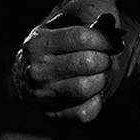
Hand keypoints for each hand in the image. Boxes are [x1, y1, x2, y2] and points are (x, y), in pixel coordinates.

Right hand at [11, 10, 125, 122]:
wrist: (24, 76)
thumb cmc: (52, 48)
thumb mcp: (64, 27)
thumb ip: (89, 23)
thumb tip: (110, 23)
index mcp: (38, 44)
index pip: (82, 37)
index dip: (106, 39)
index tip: (115, 42)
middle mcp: (37, 71)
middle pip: (88, 62)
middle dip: (104, 59)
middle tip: (103, 59)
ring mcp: (42, 96)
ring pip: (86, 88)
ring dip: (100, 80)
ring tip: (97, 75)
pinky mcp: (51, 116)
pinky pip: (85, 113)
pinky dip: (96, 103)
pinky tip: (92, 93)